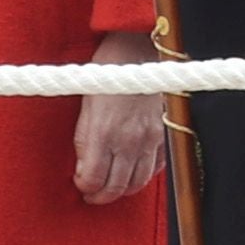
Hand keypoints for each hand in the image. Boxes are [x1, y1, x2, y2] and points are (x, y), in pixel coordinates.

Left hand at [72, 35, 170, 203]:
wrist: (138, 48)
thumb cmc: (106, 70)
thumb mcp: (85, 103)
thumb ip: (84, 139)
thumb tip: (84, 166)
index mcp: (104, 133)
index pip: (94, 179)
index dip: (85, 188)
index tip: (80, 186)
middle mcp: (129, 140)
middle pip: (116, 187)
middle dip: (102, 196)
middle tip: (92, 196)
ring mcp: (150, 137)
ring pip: (139, 181)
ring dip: (123, 190)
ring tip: (112, 188)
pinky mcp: (164, 131)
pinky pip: (157, 165)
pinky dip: (145, 174)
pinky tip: (134, 171)